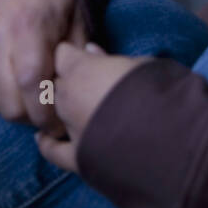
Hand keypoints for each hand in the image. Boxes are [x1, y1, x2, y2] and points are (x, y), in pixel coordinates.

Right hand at [0, 0, 87, 137]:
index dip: (46, 109)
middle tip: (53, 117)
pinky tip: (23, 93)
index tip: (62, 121)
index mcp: (28, 25)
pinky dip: (7, 101)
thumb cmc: (53, 5)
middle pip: (12, 101)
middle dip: (35, 117)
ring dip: (21, 112)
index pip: (31, 80)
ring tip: (39, 104)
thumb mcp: (76, 22)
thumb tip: (78, 95)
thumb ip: (77, 58)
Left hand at [34, 41, 155, 172]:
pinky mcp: (77, 157)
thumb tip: (90, 50)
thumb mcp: (138, 62)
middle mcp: (66, 98)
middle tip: (90, 81)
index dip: (73, 54)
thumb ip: (109, 57)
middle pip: (55, 83)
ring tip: (77, 106)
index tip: (85, 55)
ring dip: (62, 107)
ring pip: (53, 112)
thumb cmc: (157, 88)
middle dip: (67, 80)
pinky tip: (42, 138)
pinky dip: (47, 143)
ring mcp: (69, 128)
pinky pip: (53, 150)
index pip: (62, 53)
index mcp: (80, 69)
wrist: (165, 135)